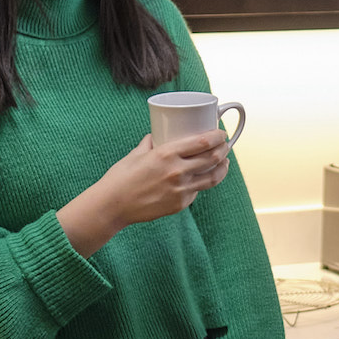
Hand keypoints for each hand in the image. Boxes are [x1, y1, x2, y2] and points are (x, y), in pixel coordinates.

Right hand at [59, 132, 230, 252]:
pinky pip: (197, 191)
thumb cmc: (121, 177)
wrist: (113, 205)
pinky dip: (202, 182)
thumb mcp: (137, 154)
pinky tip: (203, 177)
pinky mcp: (180, 204)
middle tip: (225, 145)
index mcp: (166, 154)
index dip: (217, 136)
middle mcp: (177, 171)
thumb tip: (157, 135)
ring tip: (224, 162)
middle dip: (224, 149)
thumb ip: (150, 143)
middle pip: (213, 158)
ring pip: (212, 178)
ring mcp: (181, 190)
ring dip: (222, 168)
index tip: (221, 133)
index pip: (203, 142)